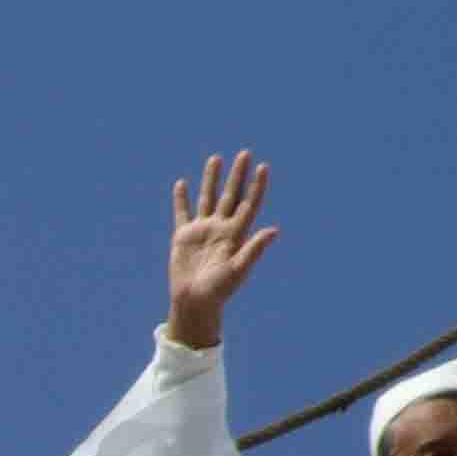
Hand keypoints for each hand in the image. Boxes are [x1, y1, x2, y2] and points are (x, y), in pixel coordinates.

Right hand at [167, 151, 278, 349]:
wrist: (194, 302)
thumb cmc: (219, 290)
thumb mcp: (238, 270)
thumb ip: (254, 249)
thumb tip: (274, 230)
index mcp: (236, 234)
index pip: (249, 204)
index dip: (257, 186)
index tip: (262, 167)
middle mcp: (221, 228)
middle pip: (230, 195)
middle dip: (237, 175)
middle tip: (245, 154)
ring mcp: (202, 230)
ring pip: (207, 198)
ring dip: (211, 178)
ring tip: (216, 158)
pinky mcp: (183, 236)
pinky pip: (182, 213)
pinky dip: (181, 199)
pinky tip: (182, 183)